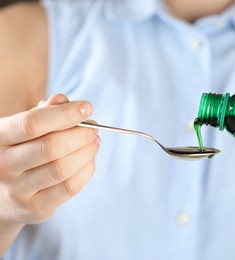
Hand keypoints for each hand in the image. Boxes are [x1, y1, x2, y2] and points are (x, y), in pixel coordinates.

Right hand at [0, 94, 99, 227]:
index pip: (32, 123)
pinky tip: (89, 160)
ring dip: (87, 152)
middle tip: (94, 129)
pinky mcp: (35, 208)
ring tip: (94, 142)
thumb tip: (62, 100)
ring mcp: (17, 190)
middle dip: (81, 135)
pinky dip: (86, 170)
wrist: (2, 196)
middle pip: (51, 147)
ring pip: (63, 168)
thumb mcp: (24, 129)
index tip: (87, 107)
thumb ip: (43, 112)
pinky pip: (70, 187)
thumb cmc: (20, 152)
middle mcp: (3, 165)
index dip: (65, 114)